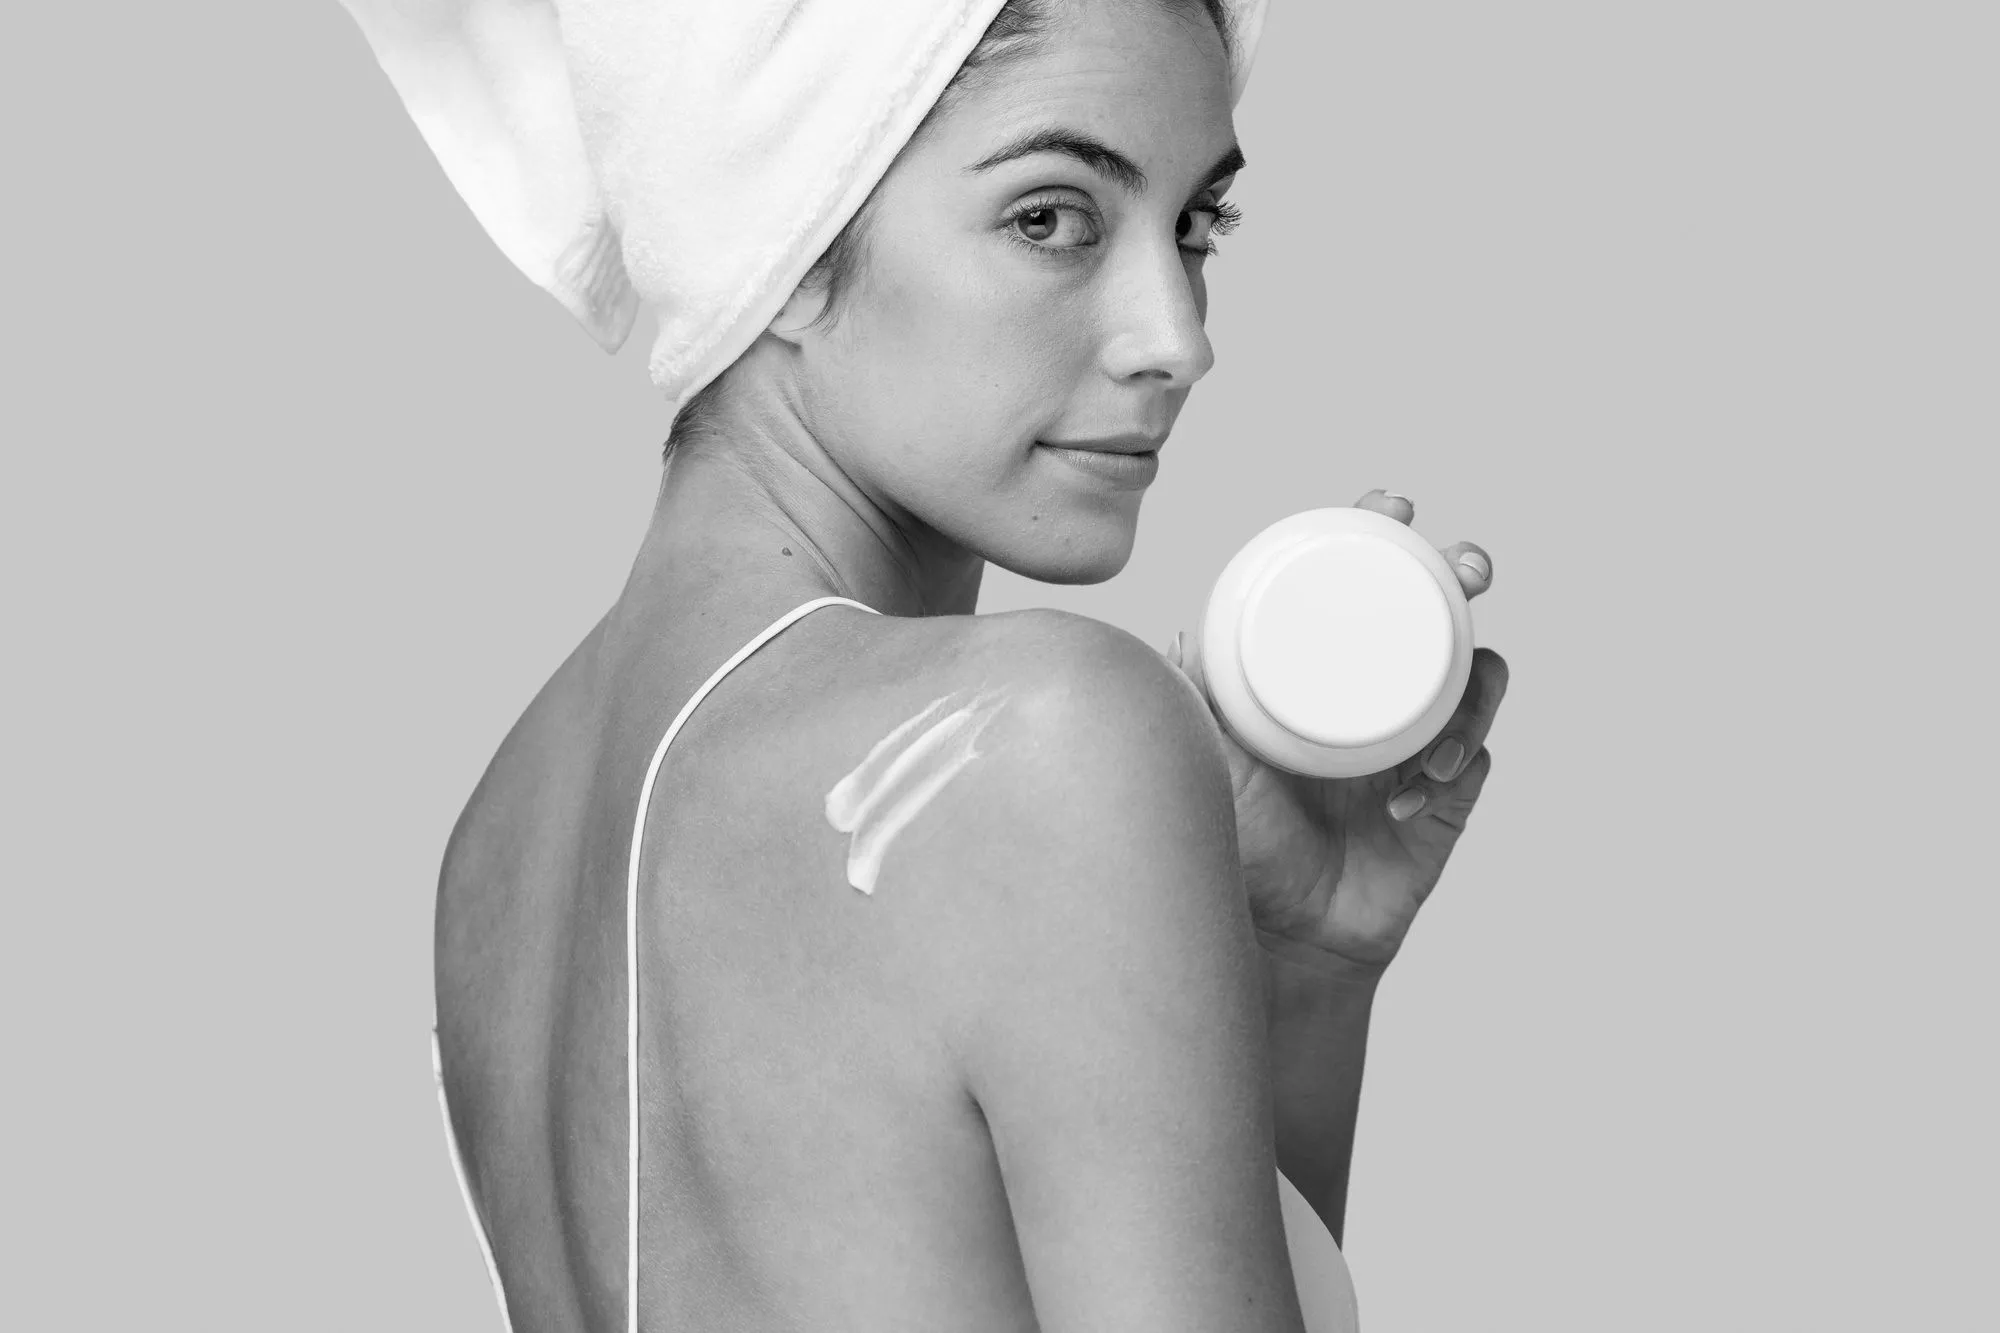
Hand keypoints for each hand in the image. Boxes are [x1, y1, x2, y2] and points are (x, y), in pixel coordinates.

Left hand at [1167, 490, 1508, 976]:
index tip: (1393, 506)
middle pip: (1441, 610)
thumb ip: (1184, 695)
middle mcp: (1378, 696)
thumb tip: (1174, 628)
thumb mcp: (1199, 755)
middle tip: (1464, 570)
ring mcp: (1420, 746)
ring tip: (1442, 719)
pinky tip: (1415, 792)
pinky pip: (1477, 760)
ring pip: (1477, 677)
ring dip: (1473, 680)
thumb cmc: (1233, 842)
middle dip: (1464, 572)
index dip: (1384, 534)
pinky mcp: (1449, 803)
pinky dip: (1458, 760)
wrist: (1271, 939)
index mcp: (1325, 670)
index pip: (1362, 583)